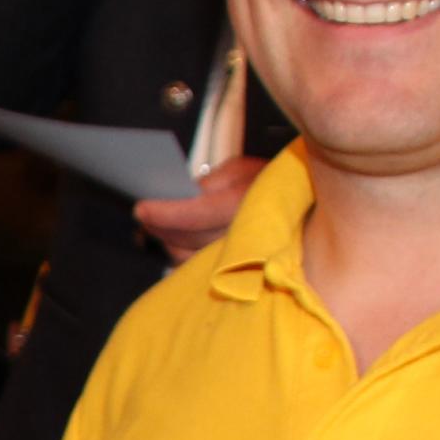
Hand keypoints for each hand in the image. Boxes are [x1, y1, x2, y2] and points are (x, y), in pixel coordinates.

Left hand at [132, 155, 261, 266]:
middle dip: (158, 226)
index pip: (193, 215)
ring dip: (166, 240)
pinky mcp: (232, 269)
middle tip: (143, 213)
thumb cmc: (269, 185)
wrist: (298, 210)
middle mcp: (239, 237)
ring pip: (187, 256)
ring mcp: (236, 257)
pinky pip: (196, 266)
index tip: (141, 208)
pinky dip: (180, 252)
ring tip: (154, 224)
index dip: (164, 212)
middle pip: (185, 238)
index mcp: (241, 207)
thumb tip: (182, 195)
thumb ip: (211, 181)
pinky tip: (172, 239)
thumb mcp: (242, 169)